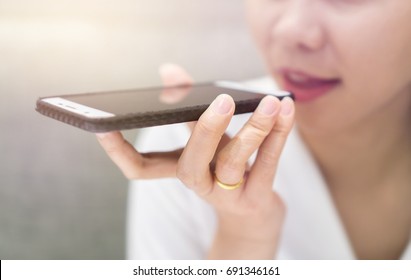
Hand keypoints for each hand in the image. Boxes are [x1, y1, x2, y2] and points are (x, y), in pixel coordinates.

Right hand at [96, 64, 294, 258]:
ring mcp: (226, 195)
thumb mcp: (206, 139)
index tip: (103, 128)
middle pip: (191, 162)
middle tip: (221, 101)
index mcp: (178, 169)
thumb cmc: (225, 167)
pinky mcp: (255, 200)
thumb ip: (189, 106)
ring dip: (254, 130)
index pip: (139, 168)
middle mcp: (197, 184)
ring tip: (270, 103)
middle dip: (205, 130)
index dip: (118, 151)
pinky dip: (278, 135)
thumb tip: (168, 71)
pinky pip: (267, 165)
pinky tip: (286, 110)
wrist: (255, 212)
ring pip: (234, 162)